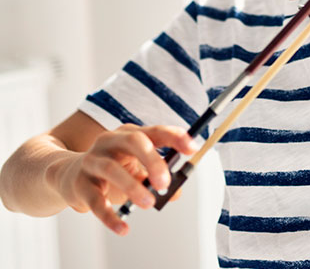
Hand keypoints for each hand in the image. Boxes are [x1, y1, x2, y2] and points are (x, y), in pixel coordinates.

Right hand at [52, 124, 196, 234]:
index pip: (155, 131)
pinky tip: (123, 228)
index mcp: (130, 134)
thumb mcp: (136, 168)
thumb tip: (176, 193)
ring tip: (148, 203)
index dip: (174, 137)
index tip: (192, 148)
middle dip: (152, 161)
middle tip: (165, 183)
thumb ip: (158, 177)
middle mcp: (110, 142)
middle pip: (134, 142)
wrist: (67, 175)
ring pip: (112, 169)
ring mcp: (93, 161)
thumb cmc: (112, 168)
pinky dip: (109, 216)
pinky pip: (95, 200)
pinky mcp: (79, 184)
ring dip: (132, 187)